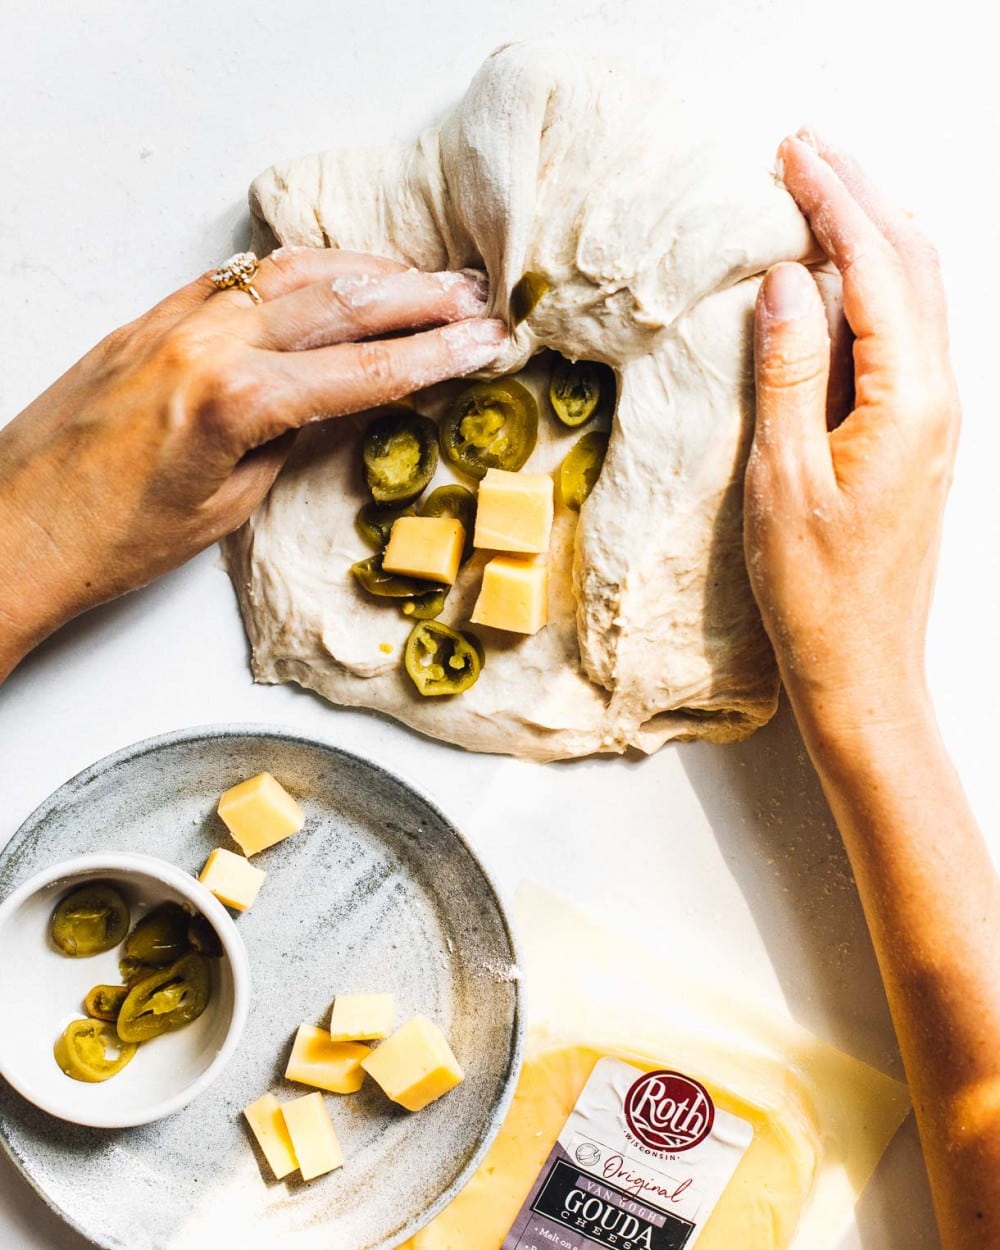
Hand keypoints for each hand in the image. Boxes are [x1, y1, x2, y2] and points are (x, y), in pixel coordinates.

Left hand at [0, 248, 505, 679]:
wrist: (15, 528)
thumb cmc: (116, 540)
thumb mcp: (230, 502)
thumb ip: (295, 437)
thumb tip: (350, 399)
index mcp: (232, 399)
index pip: (363, 369)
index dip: (436, 357)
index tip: (488, 345)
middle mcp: (205, 342)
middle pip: (338, 303)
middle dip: (418, 297)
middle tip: (476, 297)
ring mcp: (173, 319)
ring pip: (290, 273)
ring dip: (365, 271)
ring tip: (421, 278)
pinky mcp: (150, 316)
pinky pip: (240, 276)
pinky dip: (298, 270)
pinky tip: (331, 275)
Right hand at [744, 133, 960, 739]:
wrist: (863, 667)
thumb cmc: (817, 591)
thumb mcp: (784, 481)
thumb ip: (788, 373)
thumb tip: (787, 279)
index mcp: (910, 402)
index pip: (877, 269)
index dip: (834, 203)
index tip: (791, 154)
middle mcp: (938, 397)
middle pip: (912, 263)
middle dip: (861, 196)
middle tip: (806, 148)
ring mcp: (934, 415)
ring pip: (917, 293)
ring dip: (875, 231)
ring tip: (824, 188)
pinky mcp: (918, 434)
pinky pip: (907, 332)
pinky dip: (877, 282)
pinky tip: (843, 274)